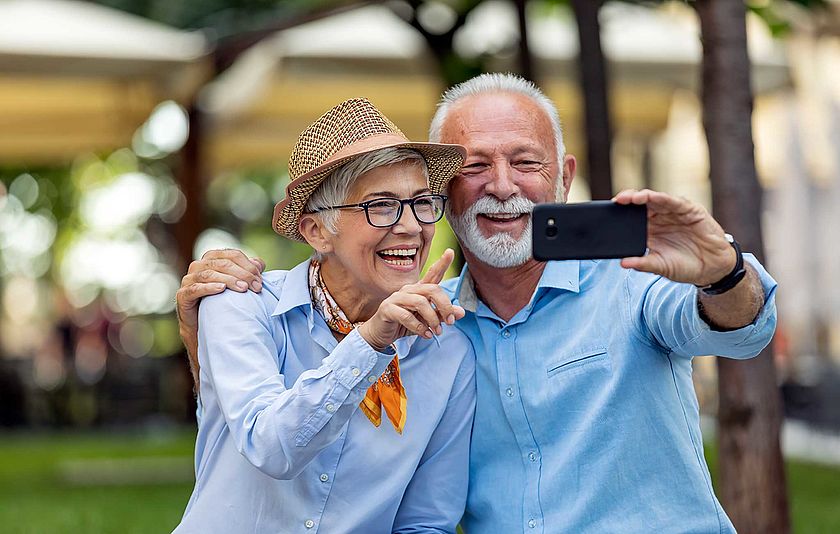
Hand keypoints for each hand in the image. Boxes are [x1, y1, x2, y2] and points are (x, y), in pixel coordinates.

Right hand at [175, 249, 265, 386]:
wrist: (205, 328)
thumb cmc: (223, 303)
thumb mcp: (239, 286)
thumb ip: (248, 272)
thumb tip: (259, 263)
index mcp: (212, 259)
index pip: (232, 254)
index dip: (248, 265)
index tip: (260, 278)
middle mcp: (199, 266)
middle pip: (222, 263)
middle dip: (242, 274)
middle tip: (256, 286)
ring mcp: (188, 280)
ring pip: (209, 274)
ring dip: (229, 280)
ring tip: (243, 288)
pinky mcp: (182, 296)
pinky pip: (194, 288)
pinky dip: (209, 287)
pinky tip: (222, 289)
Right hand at [358, 249, 465, 350]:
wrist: (381, 334)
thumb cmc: (404, 324)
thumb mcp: (427, 320)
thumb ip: (442, 314)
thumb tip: (461, 312)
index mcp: (419, 290)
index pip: (432, 274)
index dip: (442, 263)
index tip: (450, 252)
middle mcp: (408, 290)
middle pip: (432, 289)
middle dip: (444, 306)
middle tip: (450, 322)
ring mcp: (396, 298)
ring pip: (420, 302)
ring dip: (432, 319)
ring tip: (437, 331)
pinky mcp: (388, 309)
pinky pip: (407, 316)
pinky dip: (419, 327)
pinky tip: (426, 335)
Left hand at [612, 189, 736, 285]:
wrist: (713, 269)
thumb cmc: (685, 266)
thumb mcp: (661, 267)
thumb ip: (643, 264)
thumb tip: (623, 263)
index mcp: (650, 231)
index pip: (632, 218)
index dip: (621, 213)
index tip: (608, 213)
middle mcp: (660, 219)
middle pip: (641, 205)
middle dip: (628, 201)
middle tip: (618, 201)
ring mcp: (674, 213)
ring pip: (656, 200)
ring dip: (644, 197)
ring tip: (633, 198)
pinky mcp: (690, 210)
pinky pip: (675, 202)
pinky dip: (663, 198)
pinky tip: (653, 197)